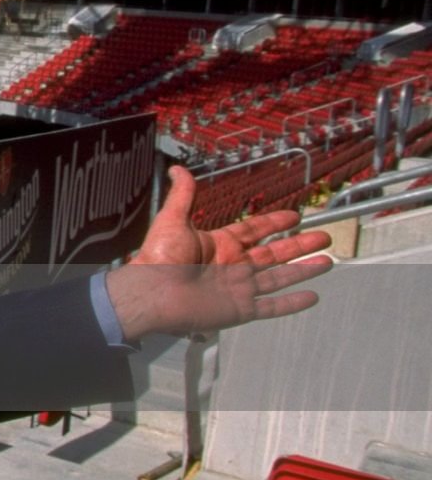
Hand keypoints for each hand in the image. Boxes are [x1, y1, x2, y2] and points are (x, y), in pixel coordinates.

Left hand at [103, 165, 332, 340]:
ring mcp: (238, 289)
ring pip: (279, 278)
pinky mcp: (240, 310)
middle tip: (325, 237)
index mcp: (220, 245)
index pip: (254, 230)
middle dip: (300, 245)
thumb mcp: (172, 220)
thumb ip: (183, 196)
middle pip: (274, 253)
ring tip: (328, 261)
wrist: (151, 293)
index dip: (274, 222)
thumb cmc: (158, 257)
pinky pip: (272, 306)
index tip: (296, 215)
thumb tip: (177, 168)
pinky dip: (292, 303)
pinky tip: (312, 296)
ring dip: (303, 270)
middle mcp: (233, 266)